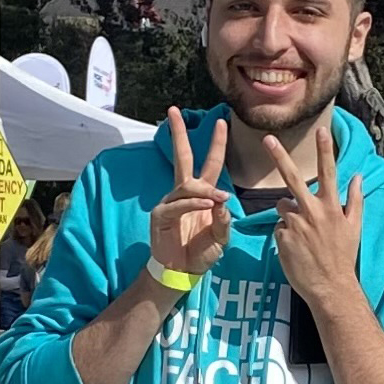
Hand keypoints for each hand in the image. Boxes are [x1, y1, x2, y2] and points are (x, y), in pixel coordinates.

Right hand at [150, 107, 231, 281]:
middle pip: (181, 157)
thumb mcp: (221, 237)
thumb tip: (222, 201)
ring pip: (187, 186)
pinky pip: (178, 204)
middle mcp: (184, 193)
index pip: (210, 163)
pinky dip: (192, 203)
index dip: (216, 144)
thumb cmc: (201, 252)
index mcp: (201, 194)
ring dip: (203, 190)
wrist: (182, 272)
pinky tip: (203, 205)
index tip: (221, 122)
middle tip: (174, 111)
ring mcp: (170, 202)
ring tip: (216, 199)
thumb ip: (223, 220)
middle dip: (179, 134)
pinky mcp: (161, 215)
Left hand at [263, 119, 365, 312]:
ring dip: (289, 213)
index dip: (325, 150)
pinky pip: (279, 228)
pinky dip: (285, 234)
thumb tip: (357, 176)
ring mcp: (295, 225)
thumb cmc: (343, 257)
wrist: (330, 287)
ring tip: (303, 235)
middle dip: (280, 156)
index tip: (322, 130)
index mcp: (331, 207)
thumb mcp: (354, 228)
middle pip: (292, 178)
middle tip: (267, 138)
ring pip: (283, 206)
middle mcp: (312, 212)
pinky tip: (296, 248)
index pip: (328, 172)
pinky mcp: (282, 238)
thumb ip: (355, 200)